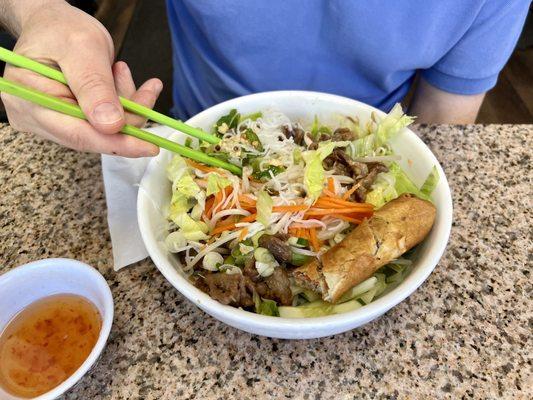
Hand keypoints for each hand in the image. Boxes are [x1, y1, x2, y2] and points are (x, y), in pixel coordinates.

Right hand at [1, 1, 161, 156]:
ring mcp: (50, 120)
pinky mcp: (67, 120)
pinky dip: (120, 104)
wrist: (54, 23)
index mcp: (28, 97)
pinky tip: (118, 78)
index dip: (116, 143)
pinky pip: (103, 123)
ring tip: (121, 71)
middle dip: (127, 117)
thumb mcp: (82, 48)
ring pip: (103, 130)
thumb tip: (111, 126)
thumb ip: (95, 86)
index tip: (149, 147)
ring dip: (124, 105)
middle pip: (93, 135)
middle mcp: (34, 115)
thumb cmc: (60, 28)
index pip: (77, 134)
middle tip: (148, 91)